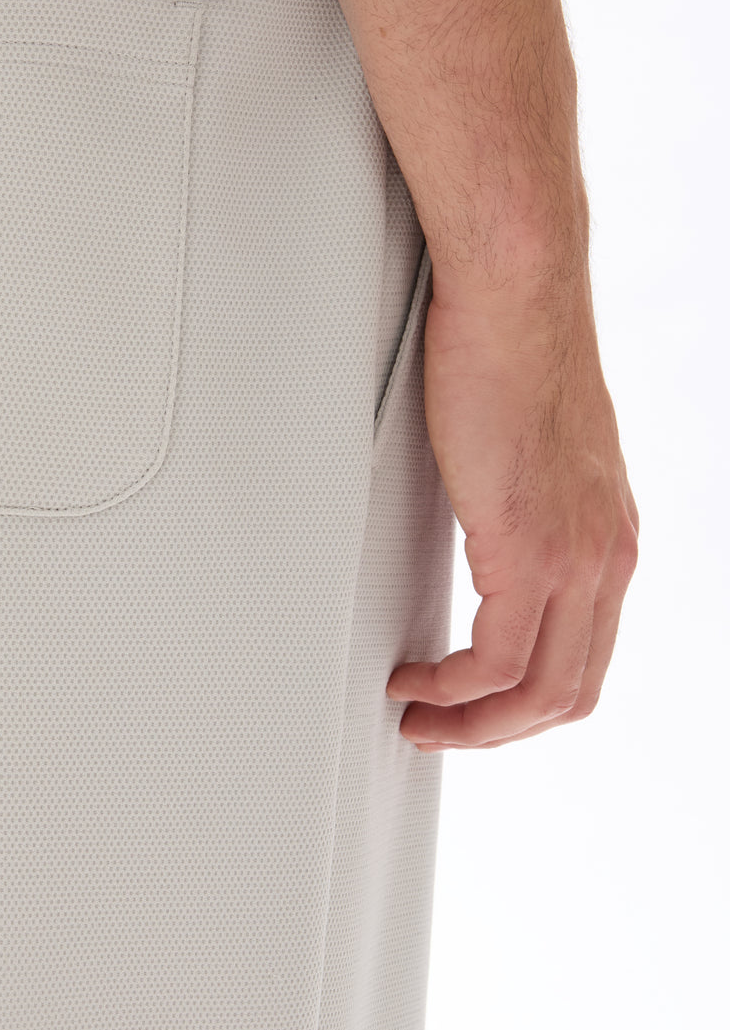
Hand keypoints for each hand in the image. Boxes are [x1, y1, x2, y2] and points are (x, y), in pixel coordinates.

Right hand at [385, 257, 638, 749]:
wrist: (516, 298)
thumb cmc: (512, 354)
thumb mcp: (533, 455)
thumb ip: (525, 510)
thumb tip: (490, 538)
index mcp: (611, 540)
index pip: (586, 659)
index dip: (528, 702)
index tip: (476, 705)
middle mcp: (606, 556)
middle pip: (568, 694)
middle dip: (497, 730)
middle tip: (441, 732)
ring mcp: (575, 555)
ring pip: (538, 692)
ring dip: (472, 721)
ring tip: (420, 715)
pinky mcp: (528, 545)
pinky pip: (495, 658)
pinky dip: (452, 685)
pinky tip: (418, 675)